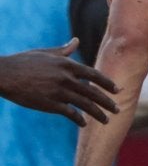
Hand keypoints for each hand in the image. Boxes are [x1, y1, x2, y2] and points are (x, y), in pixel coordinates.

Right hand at [0, 40, 118, 124]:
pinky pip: (70, 113)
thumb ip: (64, 50)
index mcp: (66, 64)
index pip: (94, 75)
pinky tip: (84, 124)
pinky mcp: (50, 104)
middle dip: (108, 102)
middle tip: (118, 109)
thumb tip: (76, 41)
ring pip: (86, 105)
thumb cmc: (23, 62)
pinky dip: (79, 119)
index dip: (107, 83)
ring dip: (98, 114)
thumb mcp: (45, 54)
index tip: (118, 90)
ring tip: (106, 120)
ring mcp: (59, 92)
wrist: (3, 74)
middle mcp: (66, 78)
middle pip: (94, 92)